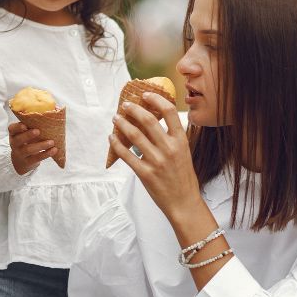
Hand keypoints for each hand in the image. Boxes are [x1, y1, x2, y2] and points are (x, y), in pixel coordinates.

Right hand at [8, 122, 56, 174]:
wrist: (21, 161)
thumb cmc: (27, 142)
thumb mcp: (26, 134)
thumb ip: (33, 126)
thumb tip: (52, 115)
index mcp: (14, 134)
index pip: (12, 129)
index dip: (17, 127)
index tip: (25, 125)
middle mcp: (15, 144)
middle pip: (18, 139)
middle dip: (28, 135)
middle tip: (38, 131)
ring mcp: (20, 154)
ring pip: (28, 149)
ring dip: (41, 145)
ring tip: (52, 142)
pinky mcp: (27, 162)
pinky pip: (36, 158)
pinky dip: (46, 154)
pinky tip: (54, 150)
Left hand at [108, 92, 202, 222]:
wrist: (184, 202)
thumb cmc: (183, 177)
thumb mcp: (184, 153)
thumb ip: (172, 138)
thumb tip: (154, 121)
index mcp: (181, 141)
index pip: (170, 112)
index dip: (156, 100)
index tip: (146, 95)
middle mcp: (169, 148)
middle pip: (148, 120)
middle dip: (134, 109)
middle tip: (125, 105)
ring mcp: (157, 161)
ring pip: (134, 136)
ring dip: (122, 124)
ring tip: (116, 119)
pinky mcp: (145, 173)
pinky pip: (126, 155)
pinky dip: (116, 144)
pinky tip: (112, 138)